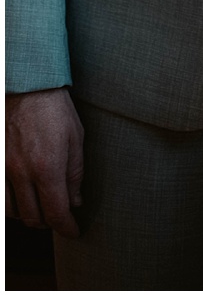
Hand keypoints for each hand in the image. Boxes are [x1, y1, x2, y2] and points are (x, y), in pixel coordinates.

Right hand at [6, 87, 83, 235]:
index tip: (73, 231)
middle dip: (48, 224)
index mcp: (47, 168)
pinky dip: (11, 205)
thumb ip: (75, 173)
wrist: (26, 89)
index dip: (66, 227)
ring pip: (12, 212)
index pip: (56, 212)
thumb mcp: (76, 139)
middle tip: (60, 220)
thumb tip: (75, 201)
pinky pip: (1, 197)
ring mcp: (4, 170)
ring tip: (42, 211)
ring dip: (28, 216)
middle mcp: (22, 174)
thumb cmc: (55, 110)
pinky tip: (22, 200)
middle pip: (32, 217)